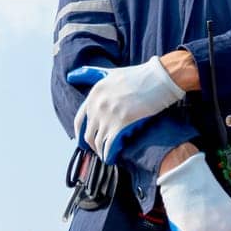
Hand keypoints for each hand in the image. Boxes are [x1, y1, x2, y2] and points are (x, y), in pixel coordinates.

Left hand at [67, 56, 184, 162]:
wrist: (160, 78)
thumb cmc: (139, 75)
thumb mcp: (110, 72)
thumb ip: (90, 74)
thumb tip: (70, 76)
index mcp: (95, 92)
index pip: (79, 120)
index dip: (80, 134)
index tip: (84, 141)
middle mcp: (98, 104)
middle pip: (88, 134)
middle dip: (92, 145)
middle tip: (99, 150)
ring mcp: (109, 114)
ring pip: (98, 142)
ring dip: (101, 152)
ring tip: (107, 155)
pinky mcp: (122, 123)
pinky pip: (110, 146)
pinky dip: (109, 154)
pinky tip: (112, 158)